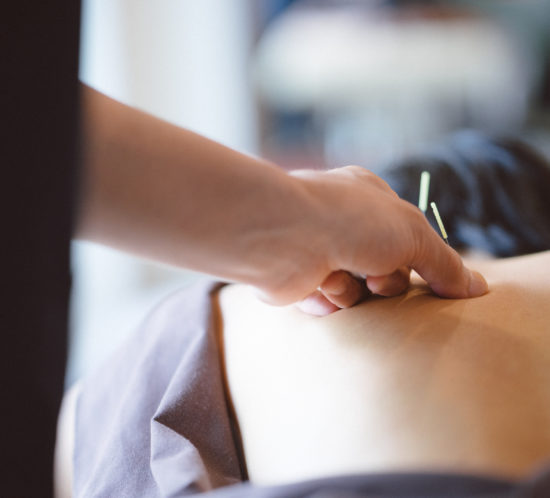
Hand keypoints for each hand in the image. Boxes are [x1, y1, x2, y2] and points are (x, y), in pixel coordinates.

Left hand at [266, 166, 487, 314]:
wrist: (284, 236)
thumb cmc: (349, 221)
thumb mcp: (413, 234)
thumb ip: (444, 264)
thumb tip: (476, 288)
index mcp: (369, 199)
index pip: (406, 236)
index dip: (418, 260)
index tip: (433, 282)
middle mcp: (342, 223)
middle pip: (384, 270)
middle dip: (385, 281)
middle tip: (377, 278)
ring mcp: (319, 251)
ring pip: (357, 292)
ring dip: (355, 292)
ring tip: (339, 278)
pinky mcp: (298, 279)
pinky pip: (328, 305)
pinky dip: (328, 301)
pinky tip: (319, 287)